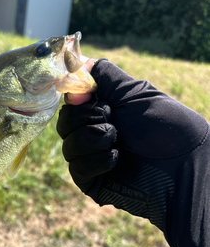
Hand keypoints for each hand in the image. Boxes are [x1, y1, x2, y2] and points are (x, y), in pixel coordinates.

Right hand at [57, 59, 207, 232]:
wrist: (183, 165)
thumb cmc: (165, 126)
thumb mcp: (134, 92)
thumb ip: (105, 76)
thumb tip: (78, 63)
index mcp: (104, 112)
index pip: (72, 104)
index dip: (74, 98)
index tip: (85, 95)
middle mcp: (95, 134)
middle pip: (65, 124)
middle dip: (85, 118)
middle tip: (111, 118)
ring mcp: (93, 160)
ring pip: (68, 147)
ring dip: (92, 139)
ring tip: (116, 140)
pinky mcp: (94, 183)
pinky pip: (77, 169)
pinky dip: (94, 161)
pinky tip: (116, 159)